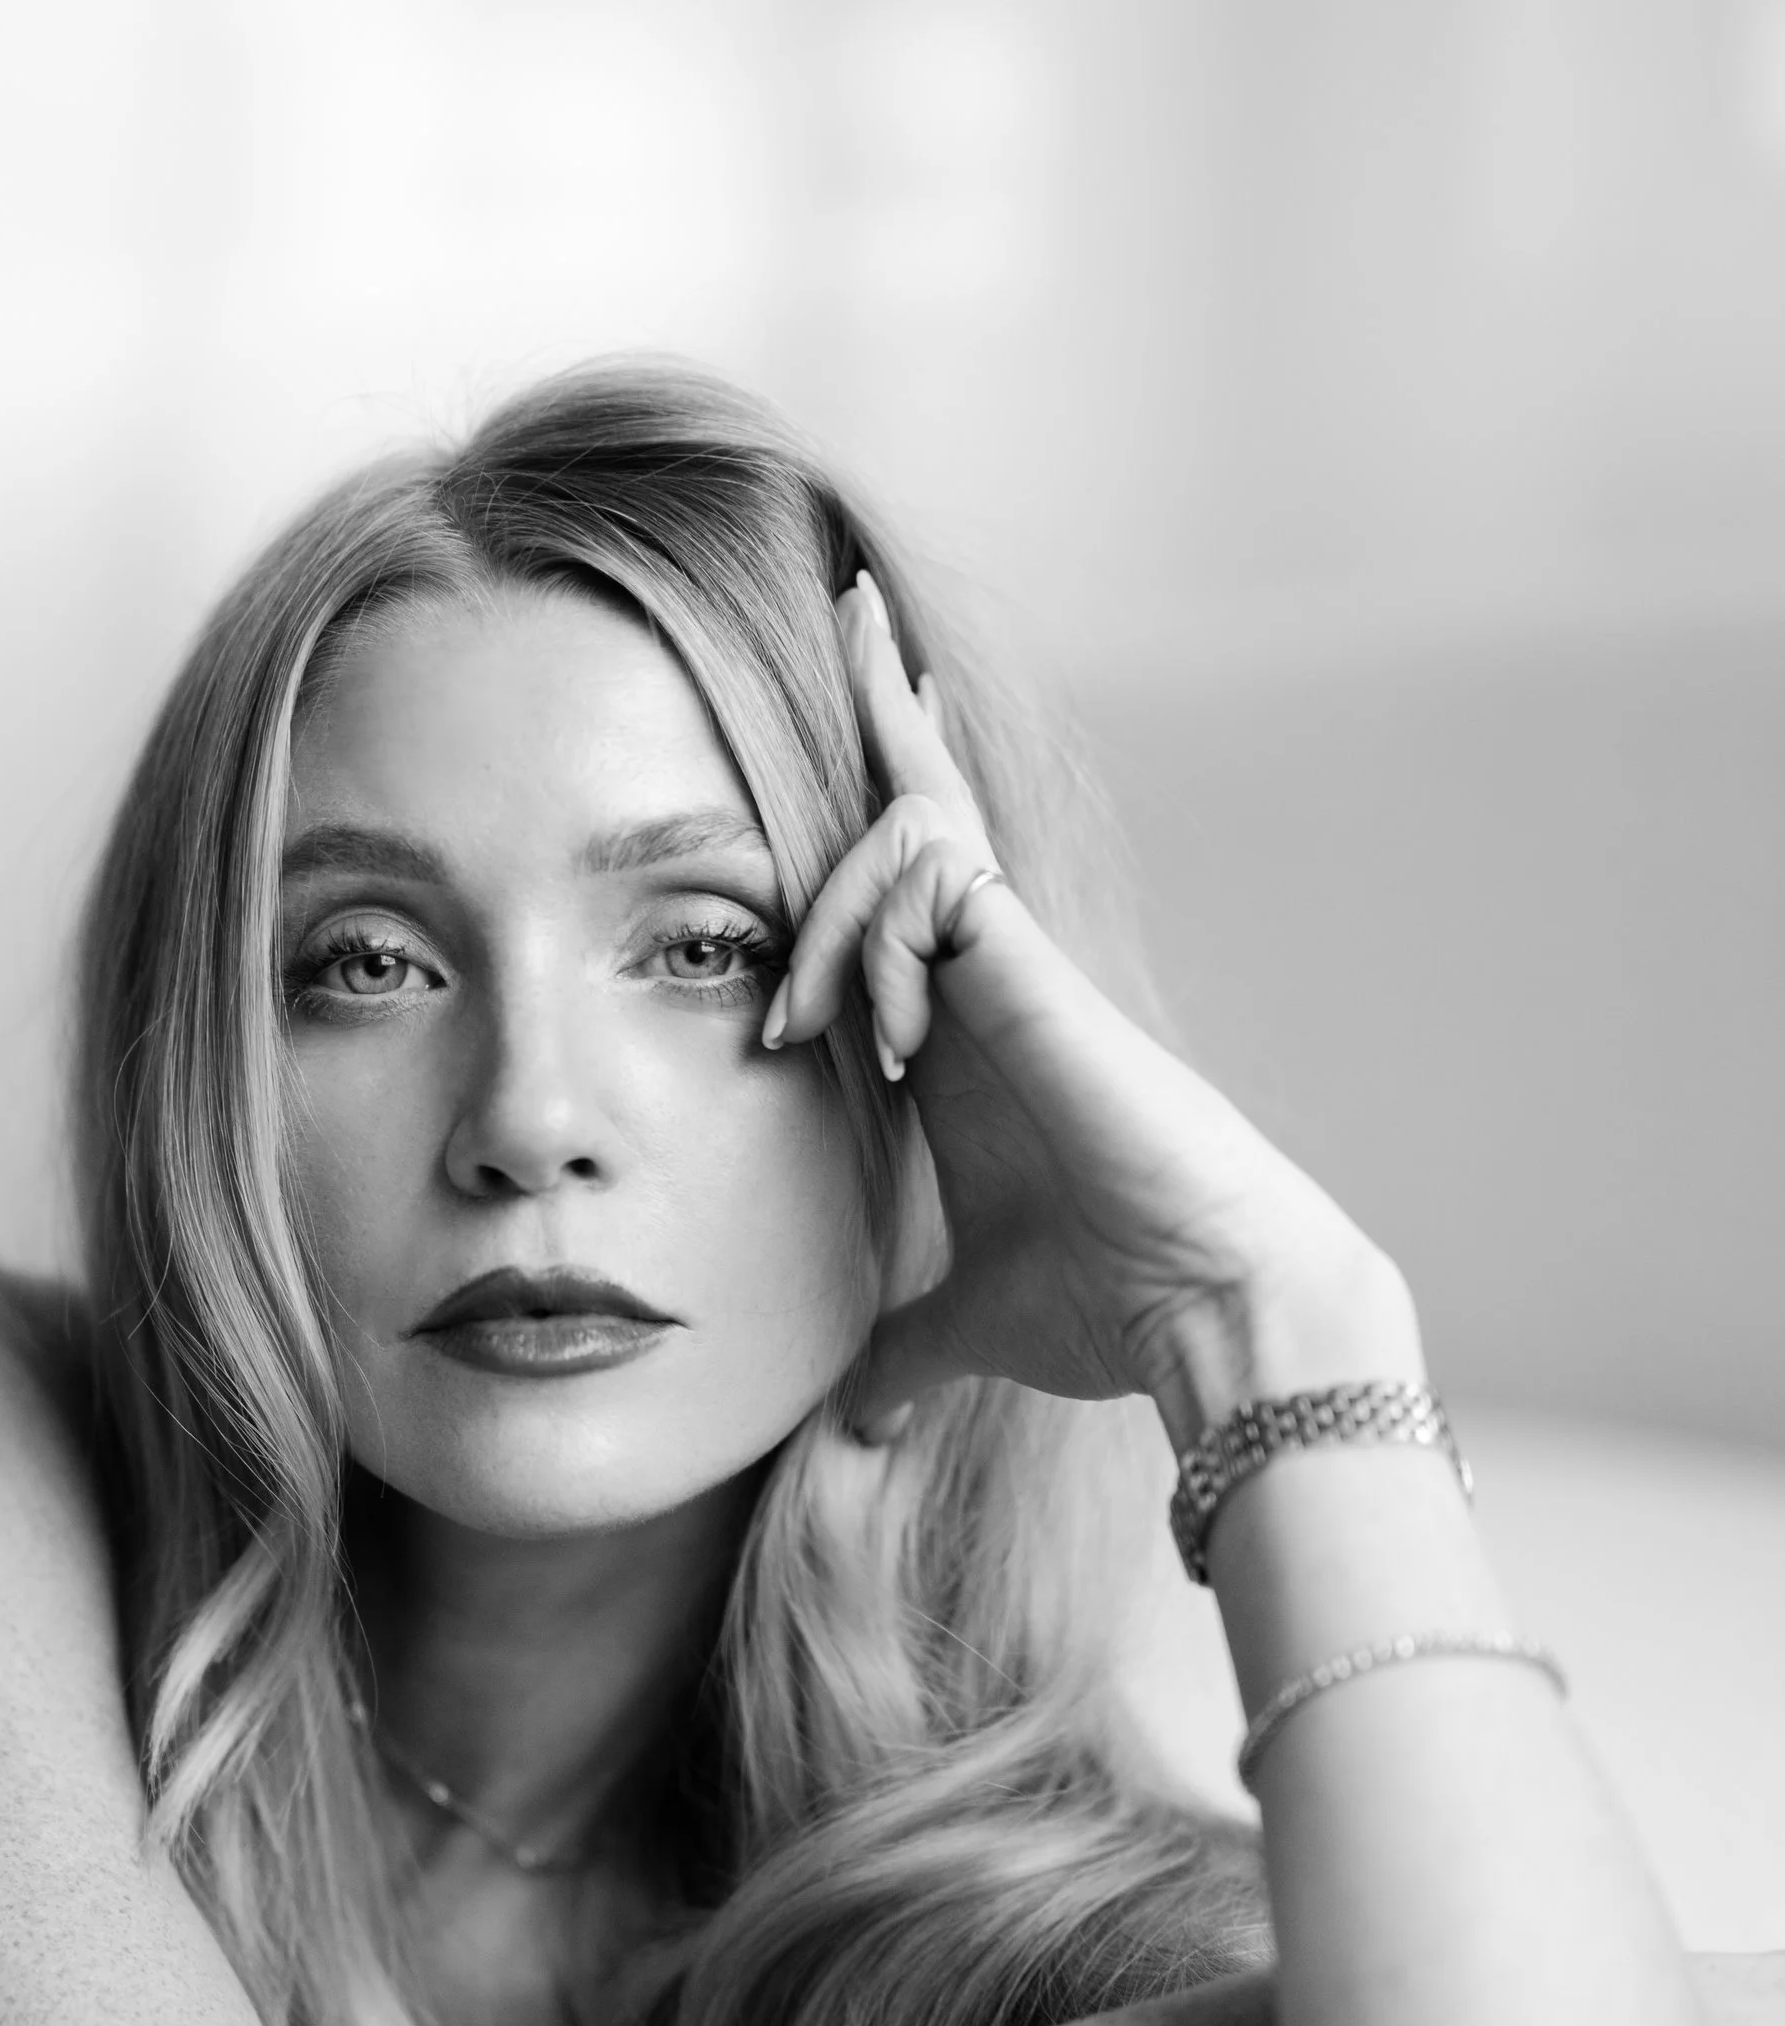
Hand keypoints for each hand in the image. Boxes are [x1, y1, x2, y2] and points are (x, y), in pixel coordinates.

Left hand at [768, 578, 1410, 1437]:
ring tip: (813, 1026)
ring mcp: (1017, 965)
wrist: (1212, 1311)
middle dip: (882, 706)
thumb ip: (902, 1350)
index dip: (879, 797)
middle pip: (925, 802)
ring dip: (831, 926)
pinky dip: (875, 942)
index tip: (859, 702)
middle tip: (849, 608)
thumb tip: (853, 1418)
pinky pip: (928, 884)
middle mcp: (994, 976)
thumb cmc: (1115, 1304)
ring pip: (899, 847)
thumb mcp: (965, 1322)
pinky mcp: (1034, 971)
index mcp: (971, 1031)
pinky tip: (881, 1029)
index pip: (915, 885)